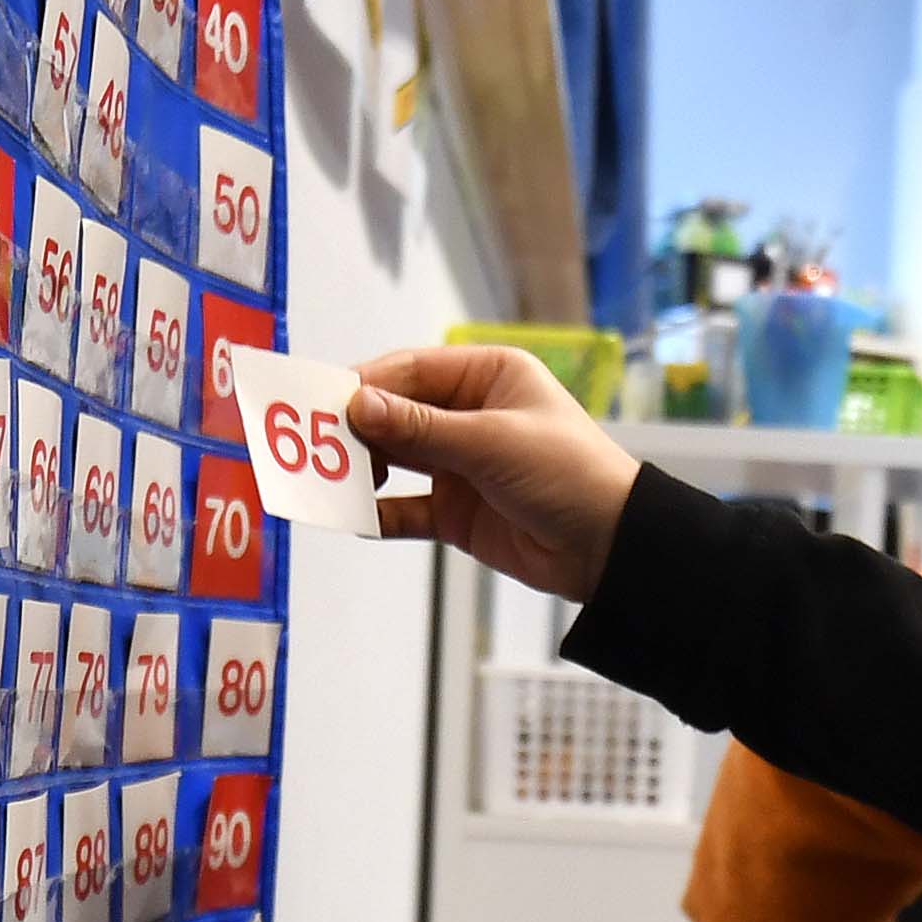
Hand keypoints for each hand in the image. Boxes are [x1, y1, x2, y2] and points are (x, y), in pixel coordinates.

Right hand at [349, 344, 643, 599]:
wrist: (610, 549)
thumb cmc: (570, 475)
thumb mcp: (493, 443)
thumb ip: (421, 429)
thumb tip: (359, 405)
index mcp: (488, 377)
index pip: (410, 372)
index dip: (365, 385)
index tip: (322, 402)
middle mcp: (471, 414)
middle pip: (396, 413)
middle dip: (355, 428)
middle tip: (311, 442)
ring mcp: (461, 464)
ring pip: (395, 460)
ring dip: (360, 469)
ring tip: (326, 477)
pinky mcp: (457, 512)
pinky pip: (405, 509)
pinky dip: (378, 513)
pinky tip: (352, 515)